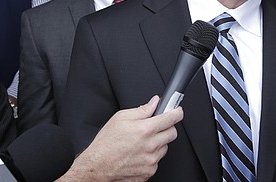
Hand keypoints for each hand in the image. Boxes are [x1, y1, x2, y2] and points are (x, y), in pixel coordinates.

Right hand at [58, 95, 182, 180]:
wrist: (98, 166)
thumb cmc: (106, 143)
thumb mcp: (121, 118)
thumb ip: (142, 110)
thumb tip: (154, 103)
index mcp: (145, 130)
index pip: (171, 118)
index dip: (177, 112)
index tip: (177, 110)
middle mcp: (151, 146)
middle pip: (172, 133)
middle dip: (167, 127)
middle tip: (156, 126)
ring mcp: (151, 160)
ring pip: (165, 147)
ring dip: (158, 142)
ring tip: (142, 142)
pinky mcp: (149, 171)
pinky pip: (157, 160)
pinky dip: (152, 156)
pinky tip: (139, 153)